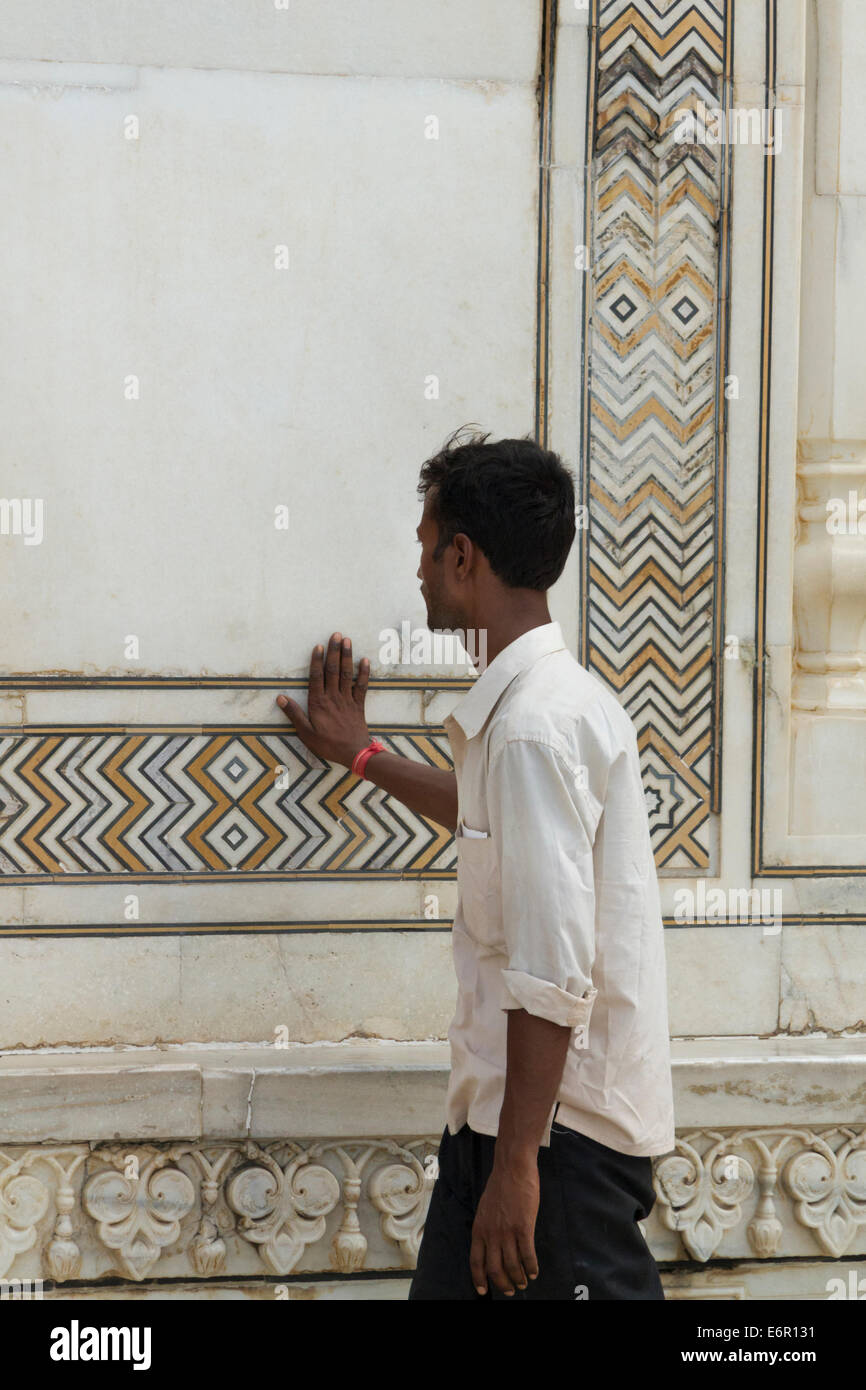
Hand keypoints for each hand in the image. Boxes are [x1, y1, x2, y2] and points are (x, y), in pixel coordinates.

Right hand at [277, 632, 371, 768]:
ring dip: (347, 656)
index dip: (317, 660)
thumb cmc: (327, 744)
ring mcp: (347, 699)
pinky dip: (364, 673)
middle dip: (334, 651)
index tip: (319, 645)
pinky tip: (365, 660)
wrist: (354, 753)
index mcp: (319, 703)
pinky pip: (362, 686)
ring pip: (347, 674)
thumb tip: (280, 697)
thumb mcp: (306, 733)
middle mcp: (333, 697)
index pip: (317, 677)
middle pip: (333, 670)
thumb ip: (294, 714)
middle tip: (336, 634)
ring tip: (347, 640)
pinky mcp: (358, 704)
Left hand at [470, 1151, 539, 1296]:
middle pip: (494, 1269)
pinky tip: (534, 1272)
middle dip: (502, 1284)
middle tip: (510, 1290)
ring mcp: (507, 1231)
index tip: (483, 1291)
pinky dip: (531, 1267)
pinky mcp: (523, 1227)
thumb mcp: (485, 1209)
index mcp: (479, 1229)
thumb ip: (486, 1227)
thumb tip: (490, 1244)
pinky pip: (527, 1255)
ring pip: (512, 1266)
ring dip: (518, 1278)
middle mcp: (491, 1234)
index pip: (476, 1262)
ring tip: (523, 1282)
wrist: (513, 1168)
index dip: (479, 1280)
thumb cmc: (501, 1186)